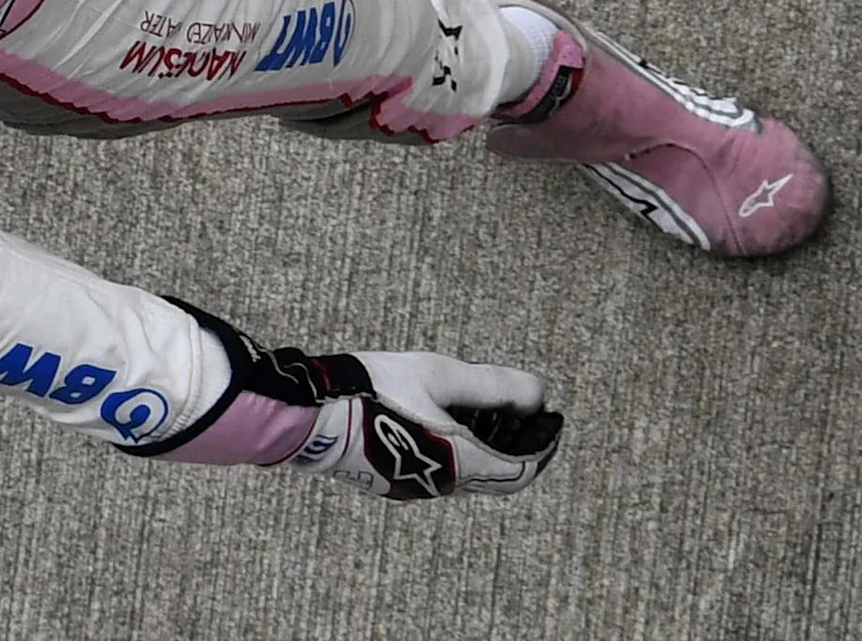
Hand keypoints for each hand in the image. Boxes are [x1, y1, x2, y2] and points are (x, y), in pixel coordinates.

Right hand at [279, 348, 565, 499]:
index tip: (555, 418)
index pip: (522, 470)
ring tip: (489, 406)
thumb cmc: (373, 390)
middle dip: (519, 443)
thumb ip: (495, 386)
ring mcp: (410, 486)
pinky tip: (447, 414)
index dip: (544, 445)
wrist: (306, 414)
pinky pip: (441, 469)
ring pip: (469, 473)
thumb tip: (540, 392)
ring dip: (489, 444)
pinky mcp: (388, 478)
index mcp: (459, 466)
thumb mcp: (441, 375)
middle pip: (498, 475)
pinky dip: (461, 447)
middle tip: (527, 410)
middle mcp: (438, 485)